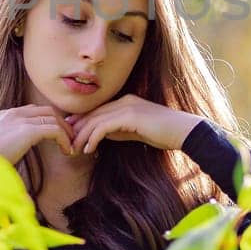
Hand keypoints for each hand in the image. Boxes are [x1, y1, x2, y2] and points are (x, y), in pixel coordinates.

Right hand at [0, 104, 80, 162]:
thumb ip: (11, 153)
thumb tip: (19, 176)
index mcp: (5, 117)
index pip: (35, 111)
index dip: (51, 121)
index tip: (60, 136)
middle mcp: (12, 114)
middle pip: (47, 110)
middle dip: (62, 123)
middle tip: (71, 139)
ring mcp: (19, 120)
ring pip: (53, 118)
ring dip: (66, 132)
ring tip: (71, 147)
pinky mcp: (26, 131)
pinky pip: (54, 130)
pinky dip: (64, 139)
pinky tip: (66, 151)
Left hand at [65, 96, 201, 155]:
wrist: (184, 132)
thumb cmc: (162, 134)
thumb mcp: (134, 132)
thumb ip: (117, 130)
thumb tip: (99, 135)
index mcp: (125, 102)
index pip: (97, 111)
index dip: (81, 122)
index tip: (69, 134)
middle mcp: (124, 101)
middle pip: (93, 114)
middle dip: (77, 128)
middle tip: (66, 143)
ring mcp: (127, 106)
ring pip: (96, 120)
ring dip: (82, 136)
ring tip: (75, 149)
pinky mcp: (131, 116)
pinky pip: (105, 127)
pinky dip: (94, 137)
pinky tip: (89, 149)